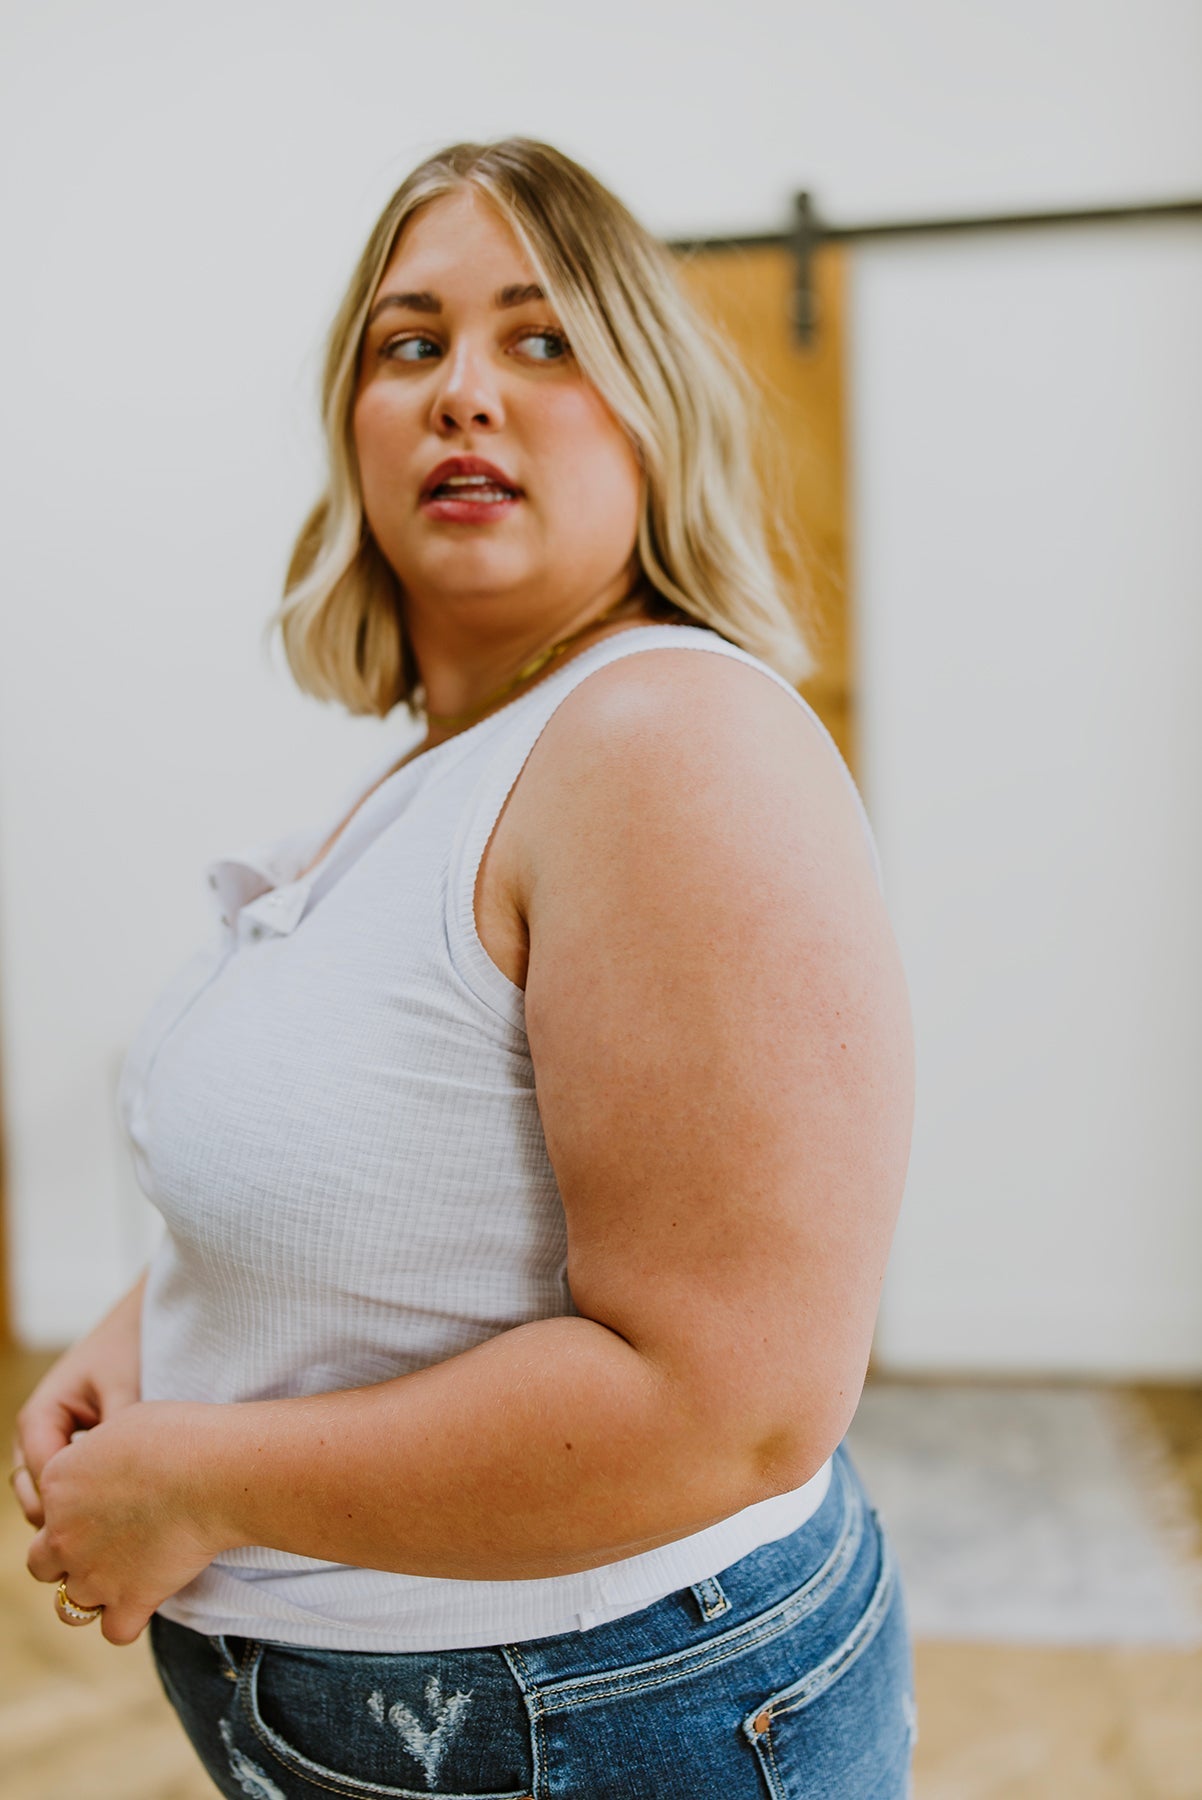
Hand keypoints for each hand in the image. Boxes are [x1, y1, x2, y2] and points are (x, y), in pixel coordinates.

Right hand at [12, 1274, 144, 1528]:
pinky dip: (92, 1497)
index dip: (72, 1509)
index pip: (42, 1483)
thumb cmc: (132, 1349)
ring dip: (80, 1511)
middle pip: (38, 1499)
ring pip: (52, 1497)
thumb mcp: (125, 1392)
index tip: (113, 1525)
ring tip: (125, 1524)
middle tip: (117, 1536)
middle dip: (70, 1519)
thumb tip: (121, 1490)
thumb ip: (116, 1440)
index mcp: (37, 1417)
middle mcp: (36, 1434)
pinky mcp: (72, 1447)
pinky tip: (130, 1506)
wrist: (142, 1322)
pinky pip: (72, 1485)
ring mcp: (51, 1442)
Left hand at [25, 1400, 218, 1645]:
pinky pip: (115, 1630)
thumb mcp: (125, 1423)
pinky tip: (149, 1596)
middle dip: (68, 1558)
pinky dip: (129, 1619)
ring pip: (69, 1607)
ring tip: (125, 1575)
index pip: (45, 1509)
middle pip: (41, 1564)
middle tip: (108, 1542)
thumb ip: (99, 1453)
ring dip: (92, 1594)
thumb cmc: (179, 1435)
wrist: (214, 1471)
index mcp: (58, 1483)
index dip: (75, 1509)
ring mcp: (93, 1574)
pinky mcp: (130, 1601)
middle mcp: (64, 1534)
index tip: (110, 1500)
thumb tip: (105, 1462)